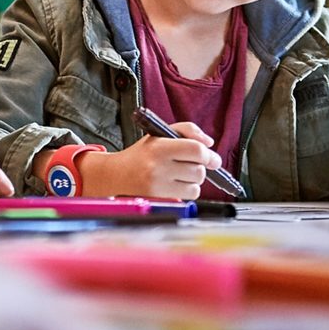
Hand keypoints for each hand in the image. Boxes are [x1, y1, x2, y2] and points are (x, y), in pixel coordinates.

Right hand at [105, 121, 220, 199]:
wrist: (116, 174)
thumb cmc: (142, 154)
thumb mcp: (160, 134)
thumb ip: (187, 130)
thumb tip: (209, 144)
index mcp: (159, 146)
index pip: (196, 150)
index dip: (209, 155)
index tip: (212, 158)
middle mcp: (158, 166)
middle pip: (199, 170)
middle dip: (200, 168)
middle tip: (189, 165)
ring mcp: (158, 185)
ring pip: (196, 186)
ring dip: (193, 181)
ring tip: (178, 175)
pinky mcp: (159, 199)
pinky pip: (188, 197)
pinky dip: (187, 191)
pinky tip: (174, 185)